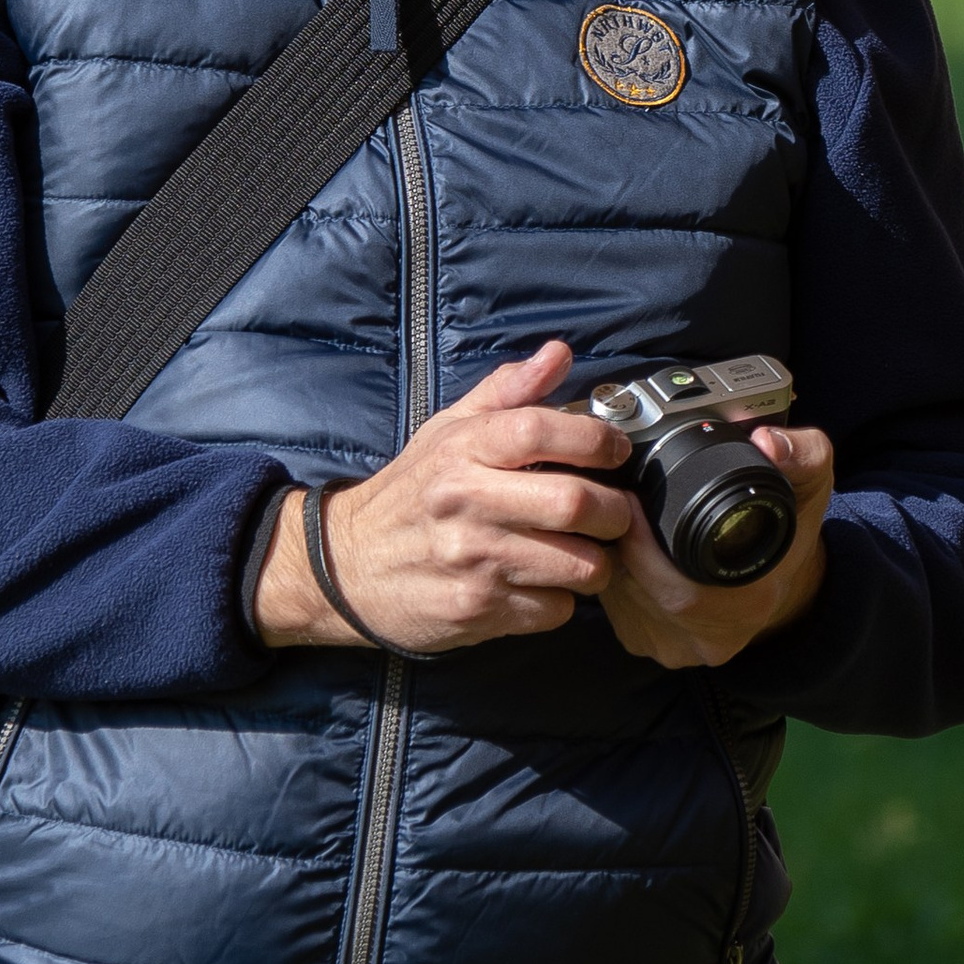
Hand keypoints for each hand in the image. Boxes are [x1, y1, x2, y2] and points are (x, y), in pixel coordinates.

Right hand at [252, 341, 632, 653]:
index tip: (615, 450)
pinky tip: (544, 584)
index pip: (540, 430)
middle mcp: (467, 502)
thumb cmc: (411, 493)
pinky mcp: (478, 610)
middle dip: (614, 510)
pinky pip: (555, 609)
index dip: (595, 438)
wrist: (347, 566)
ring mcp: (473, 561)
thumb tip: (559, 353)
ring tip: (584, 551)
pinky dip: (562, 600)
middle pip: (574, 502)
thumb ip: (507, 391)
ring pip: (579, 565)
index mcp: (462, 449)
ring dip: (597, 562)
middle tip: (615, 511)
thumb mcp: (447, 430)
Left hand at [596, 426, 834, 668]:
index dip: (643, 546)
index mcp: (749, 604)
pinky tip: (623, 547)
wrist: (782, 578)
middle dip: (620, 544)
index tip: (631, 500)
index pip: (679, 592)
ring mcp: (678, 649)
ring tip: (619, 518)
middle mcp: (711, 639)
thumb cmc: (789, 526)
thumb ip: (803, 452)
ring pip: (621, 601)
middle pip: (639, 594)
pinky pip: (614, 609)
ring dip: (612, 557)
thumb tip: (768, 442)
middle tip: (617, 501)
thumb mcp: (810, 483)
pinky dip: (612, 574)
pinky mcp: (649, 645)